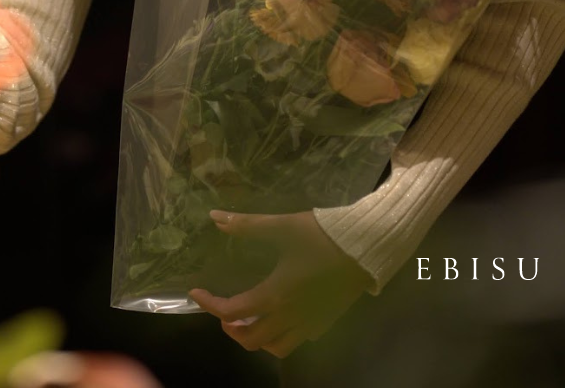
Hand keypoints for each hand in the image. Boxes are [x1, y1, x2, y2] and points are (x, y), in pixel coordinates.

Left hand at [187, 210, 372, 357]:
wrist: (366, 246)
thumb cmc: (323, 235)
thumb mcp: (282, 226)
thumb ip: (247, 225)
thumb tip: (215, 217)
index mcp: (275, 295)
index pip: (233, 312)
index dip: (210, 304)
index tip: (197, 293)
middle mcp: (291, 316)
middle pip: (252, 340)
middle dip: (231, 328)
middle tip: (224, 311)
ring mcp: (310, 322)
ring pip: (277, 347)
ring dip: (257, 338)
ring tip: (249, 318)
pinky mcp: (326, 321)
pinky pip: (298, 340)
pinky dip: (282, 335)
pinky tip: (280, 317)